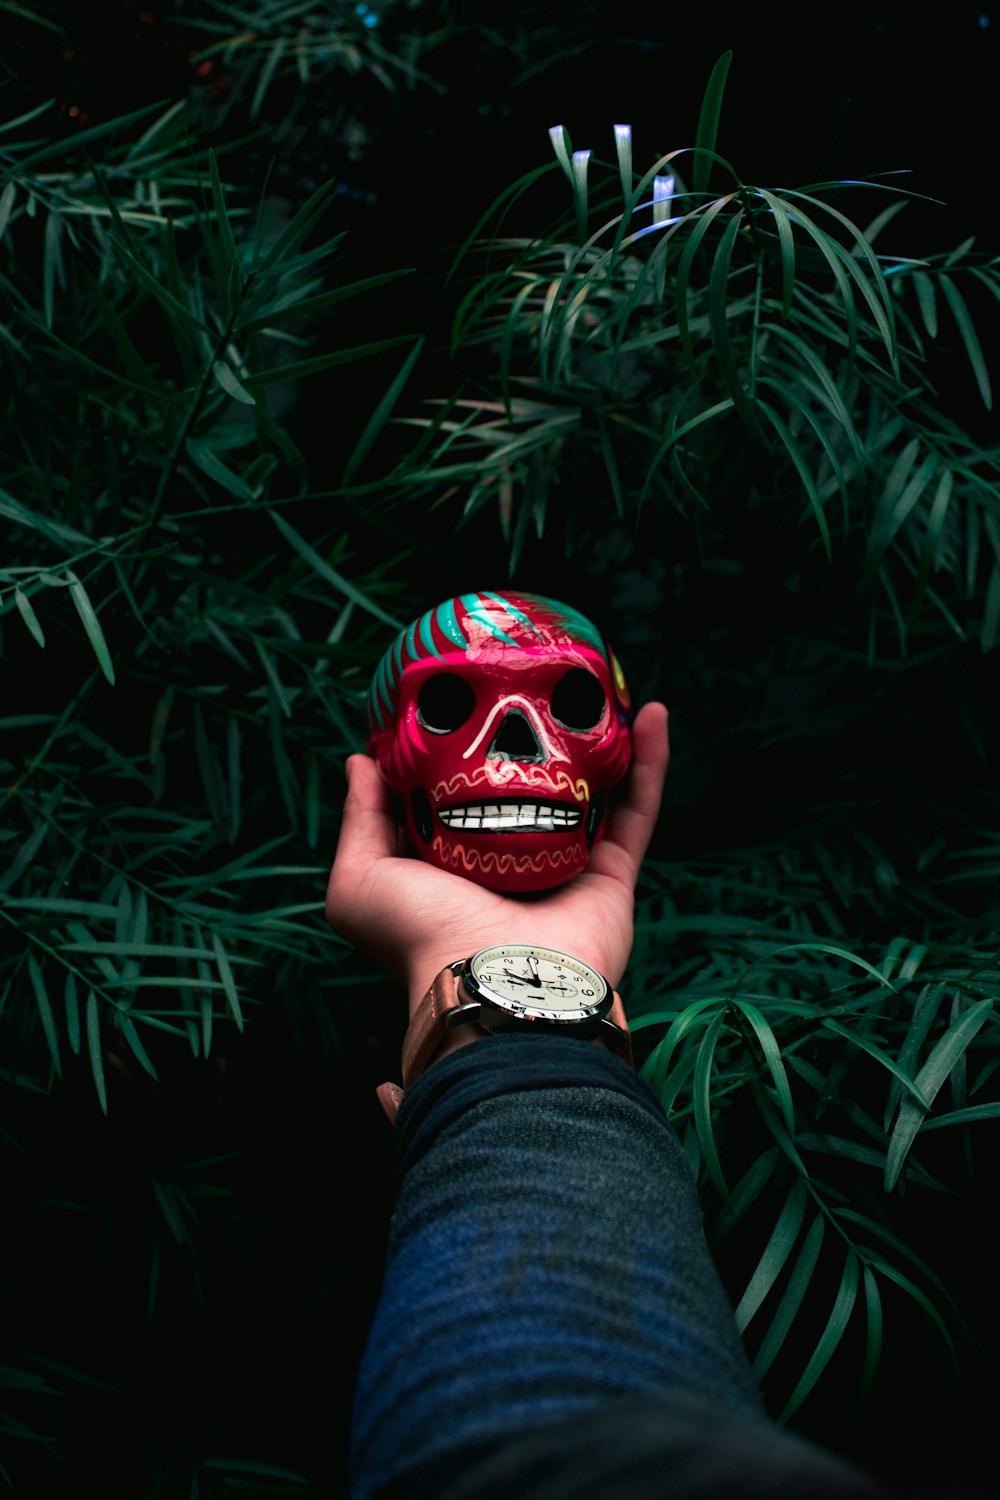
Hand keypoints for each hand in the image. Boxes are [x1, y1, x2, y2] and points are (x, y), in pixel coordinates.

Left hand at [325, 701, 668, 1018]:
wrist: (493, 983)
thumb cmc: (420, 936)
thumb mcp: (360, 880)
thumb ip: (361, 821)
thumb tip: (361, 762)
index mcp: (459, 863)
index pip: (463, 799)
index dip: (466, 750)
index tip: (469, 698)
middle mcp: (516, 864)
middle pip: (535, 791)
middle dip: (543, 741)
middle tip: (543, 686)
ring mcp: (569, 869)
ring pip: (594, 794)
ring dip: (604, 743)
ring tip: (603, 689)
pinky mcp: (613, 877)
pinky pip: (639, 810)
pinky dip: (651, 764)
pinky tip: (653, 715)